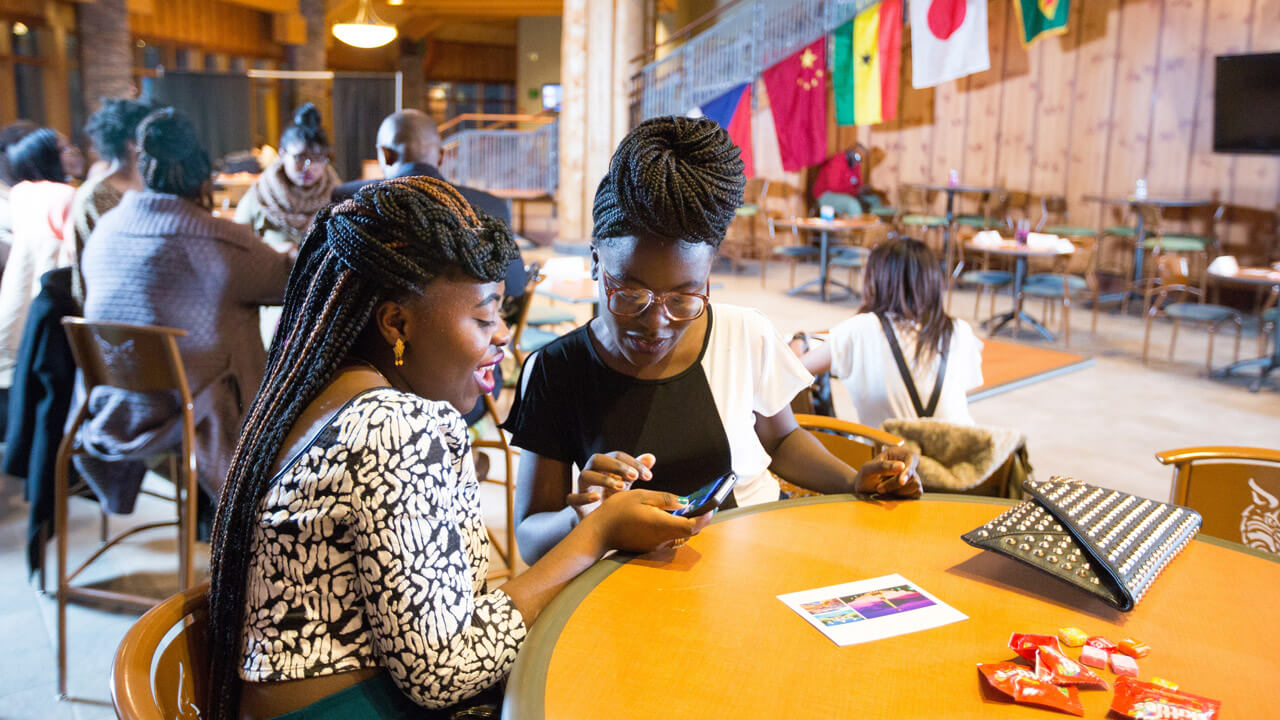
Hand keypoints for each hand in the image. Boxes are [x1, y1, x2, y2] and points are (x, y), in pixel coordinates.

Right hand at [567, 451, 655, 519]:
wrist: (595, 522)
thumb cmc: (611, 497)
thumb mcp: (625, 483)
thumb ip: (636, 470)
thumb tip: (651, 457)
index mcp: (604, 466)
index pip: (617, 456)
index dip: (632, 463)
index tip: (648, 477)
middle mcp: (591, 472)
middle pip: (597, 459)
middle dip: (616, 466)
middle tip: (634, 476)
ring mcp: (581, 487)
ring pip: (585, 475)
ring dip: (603, 479)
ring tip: (621, 487)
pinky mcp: (575, 503)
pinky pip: (573, 497)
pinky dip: (584, 497)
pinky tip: (597, 498)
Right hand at [585, 489, 713, 553]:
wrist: (599, 532)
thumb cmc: (618, 511)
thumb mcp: (642, 497)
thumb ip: (665, 499)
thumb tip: (685, 503)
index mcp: (662, 525)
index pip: (693, 525)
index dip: (705, 516)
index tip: (712, 506)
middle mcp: (662, 539)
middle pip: (689, 531)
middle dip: (698, 518)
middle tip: (703, 503)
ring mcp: (656, 546)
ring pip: (680, 534)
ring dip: (686, 523)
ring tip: (686, 507)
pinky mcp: (651, 547)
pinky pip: (669, 537)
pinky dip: (674, 527)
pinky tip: (669, 516)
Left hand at [853, 446, 922, 497]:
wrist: (864, 490)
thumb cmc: (865, 476)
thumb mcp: (868, 469)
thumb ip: (883, 466)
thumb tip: (902, 466)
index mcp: (897, 453)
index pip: (911, 458)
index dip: (908, 471)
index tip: (901, 482)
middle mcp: (907, 462)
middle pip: (913, 475)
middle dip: (895, 484)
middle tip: (879, 488)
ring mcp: (912, 475)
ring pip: (916, 485)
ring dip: (898, 491)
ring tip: (883, 489)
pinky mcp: (914, 488)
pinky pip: (916, 493)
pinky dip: (904, 496)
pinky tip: (893, 494)